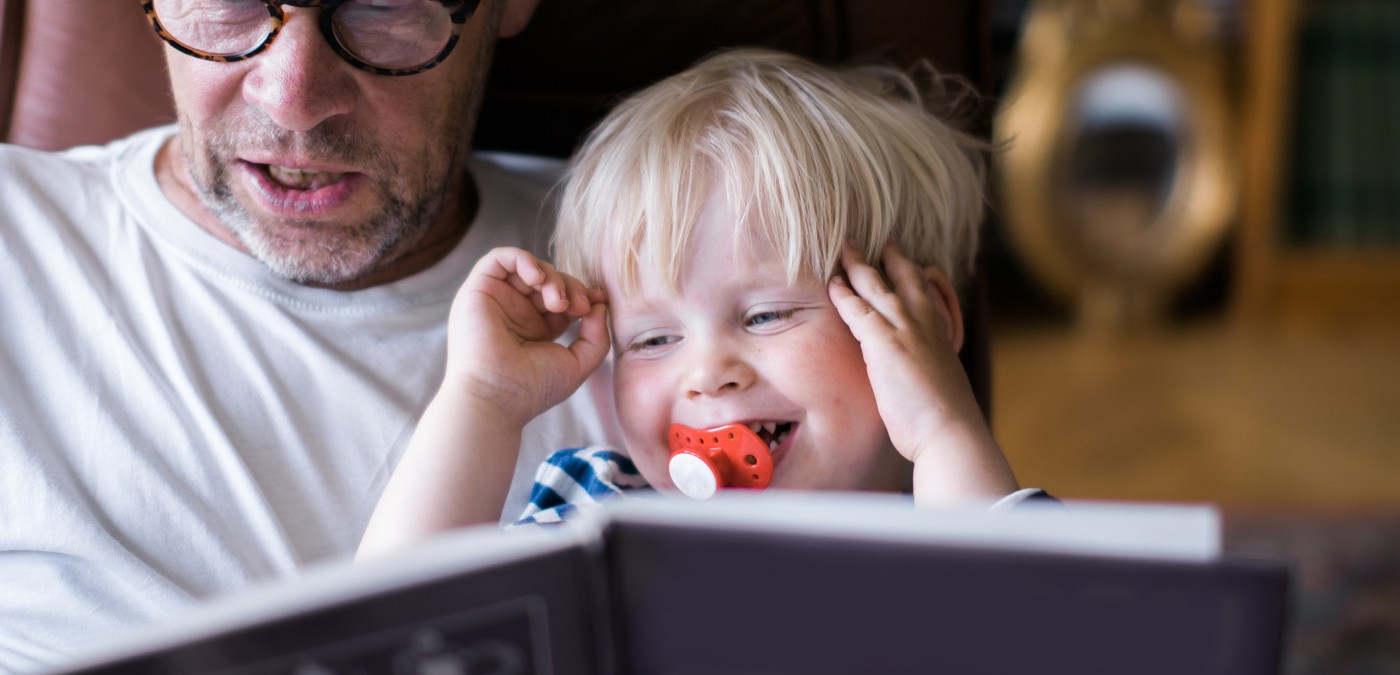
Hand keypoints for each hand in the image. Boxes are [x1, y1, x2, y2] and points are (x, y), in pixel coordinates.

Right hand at [445, 247, 609, 426]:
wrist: (496, 398)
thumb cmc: (532, 389)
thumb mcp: (577, 363)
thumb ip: (596, 335)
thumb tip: (600, 305)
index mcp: (535, 329)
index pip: (562, 298)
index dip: (583, 294)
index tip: (599, 301)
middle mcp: (514, 312)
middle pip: (549, 280)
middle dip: (571, 287)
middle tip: (579, 308)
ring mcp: (496, 300)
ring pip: (529, 267)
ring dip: (551, 277)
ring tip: (558, 301)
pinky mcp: (477, 291)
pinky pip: (499, 258)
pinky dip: (523, 259)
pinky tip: (538, 280)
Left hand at [828, 243, 1017, 502]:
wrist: (949, 433)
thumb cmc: (944, 420)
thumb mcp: (942, 384)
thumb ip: (930, 369)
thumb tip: (921, 376)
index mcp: (941, 334)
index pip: (930, 292)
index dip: (916, 274)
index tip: (909, 262)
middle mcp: (926, 325)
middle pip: (906, 279)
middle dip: (892, 258)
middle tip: (881, 242)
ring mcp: (906, 331)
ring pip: (878, 287)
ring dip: (859, 266)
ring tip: (846, 248)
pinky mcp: (885, 344)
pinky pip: (858, 311)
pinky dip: (844, 295)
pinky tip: (832, 284)